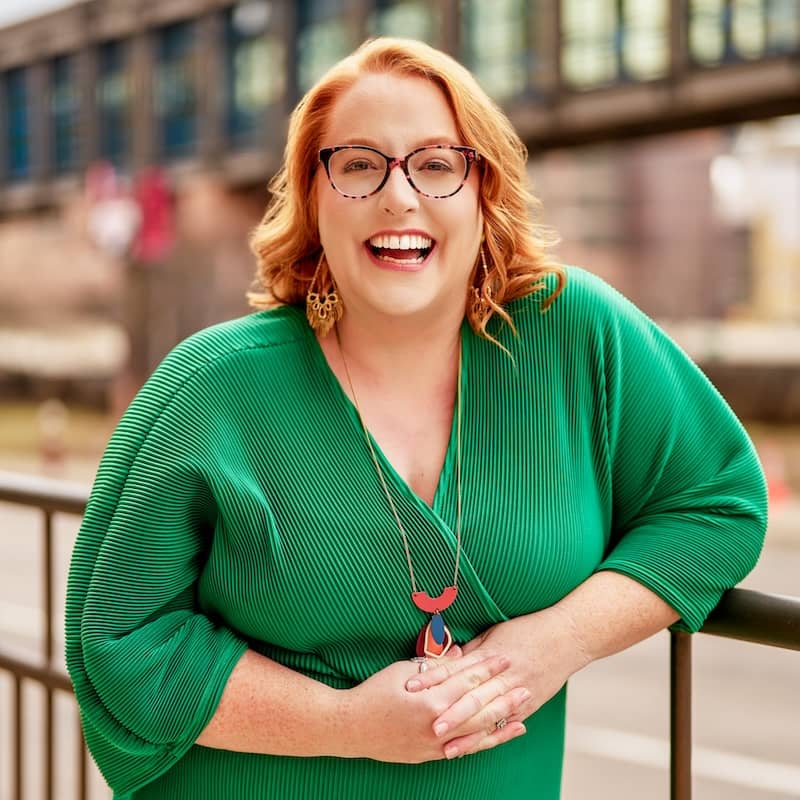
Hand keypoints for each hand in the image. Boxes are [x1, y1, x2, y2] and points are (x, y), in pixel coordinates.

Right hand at [336, 648, 529, 762]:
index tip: (505, 657)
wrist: (351, 727)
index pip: (467, 680)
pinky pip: (465, 749)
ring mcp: (436, 743)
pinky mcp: (431, 755)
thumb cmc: (374, 693)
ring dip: (501, 721)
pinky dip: (484, 741)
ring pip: (477, 732)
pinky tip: (499, 735)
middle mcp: (438, 724)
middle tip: (526, 686)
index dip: (488, 668)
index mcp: (432, 699)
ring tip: (523, 713)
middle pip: (479, 707)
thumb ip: (435, 666)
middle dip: (504, 696)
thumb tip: (460, 654)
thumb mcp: (403, 671)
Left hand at [404, 606, 591, 758]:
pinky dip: (488, 737)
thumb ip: (471, 651)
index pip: (456, 668)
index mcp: (491, 654)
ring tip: (446, 746)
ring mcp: (517, 693)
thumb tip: (446, 659)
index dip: (433, 679)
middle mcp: (503, 676)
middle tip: (428, 725)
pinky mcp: (528, 706)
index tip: (411, 688)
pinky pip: (504, 725)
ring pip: (486, 716)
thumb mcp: (495, 632)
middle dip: (449, 713)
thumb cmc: (529, 629)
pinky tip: (473, 746)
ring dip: (466, 732)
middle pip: (471, 696)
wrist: (568, 635)